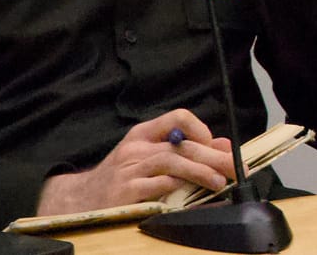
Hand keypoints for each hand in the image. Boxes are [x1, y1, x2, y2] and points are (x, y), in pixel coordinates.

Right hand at [34, 110, 235, 214]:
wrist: (81, 200)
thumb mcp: (149, 156)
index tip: (215, 145)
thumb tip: (224, 145)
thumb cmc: (121, 177)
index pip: (177, 117)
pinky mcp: (125, 193)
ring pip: (171, 162)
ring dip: (200, 171)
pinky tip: (191, 194)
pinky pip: (157, 187)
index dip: (201, 129)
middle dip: (213, 155)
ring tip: (219, 182)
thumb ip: (185, 150)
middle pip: (182, 145)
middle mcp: (136, 148)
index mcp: (143, 134)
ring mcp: (129, 170)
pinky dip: (177, 188)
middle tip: (235, 168)